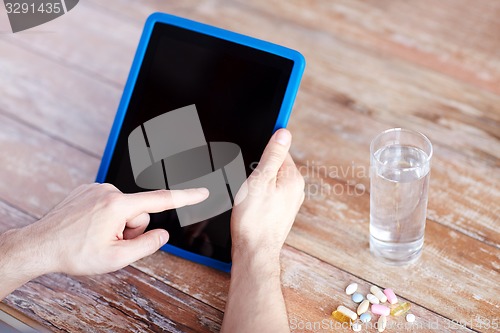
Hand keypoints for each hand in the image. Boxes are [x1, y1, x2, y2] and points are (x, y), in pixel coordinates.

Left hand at [16, 183, 208, 275]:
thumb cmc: (74, 254)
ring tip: (96, 236)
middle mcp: (108, 191)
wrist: (39, 246)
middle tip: (110, 242)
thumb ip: (147, 245)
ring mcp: (96, 188)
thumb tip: (163, 234)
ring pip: (124, 208)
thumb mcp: (116, 259)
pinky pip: (109, 203)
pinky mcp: (87, 190)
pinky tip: (88, 227)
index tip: (203, 192)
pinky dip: (105, 217)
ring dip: (117, 224)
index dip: (186, 197)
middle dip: (131, 229)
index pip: (161, 200)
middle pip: (139, 212)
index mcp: (118, 205)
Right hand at [230, 129, 304, 261]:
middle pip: (275, 166)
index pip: (281, 151)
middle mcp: (296, 190)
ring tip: (249, 199)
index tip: (254, 162)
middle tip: (248, 185)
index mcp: (293, 178)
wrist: (254, 251)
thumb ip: (272, 155)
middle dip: (259, 170)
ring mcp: (289, 202)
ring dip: (257, 185)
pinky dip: (259, 196)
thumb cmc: (254, 219)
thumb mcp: (260, 180)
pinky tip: (251, 207)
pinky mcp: (281, 212)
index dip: (264, 152)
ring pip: (271, 182)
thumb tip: (284, 133)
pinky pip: (270, 195)